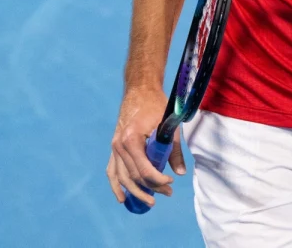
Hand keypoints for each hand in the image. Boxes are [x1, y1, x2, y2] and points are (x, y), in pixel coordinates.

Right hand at [106, 85, 185, 207]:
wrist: (140, 90)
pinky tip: (123, 198)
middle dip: (151, 187)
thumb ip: (173, 150)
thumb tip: (180, 172)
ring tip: (150, 201)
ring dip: (136, 191)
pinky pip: (112, 171)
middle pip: (134, 176)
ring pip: (122, 177)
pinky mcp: (114, 147)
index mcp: (131, 139)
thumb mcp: (168, 125)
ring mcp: (114, 146)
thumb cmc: (156, 105)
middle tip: (168, 193)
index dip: (158, 180)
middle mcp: (119, 145)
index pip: (143, 169)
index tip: (171, 182)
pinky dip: (116, 185)